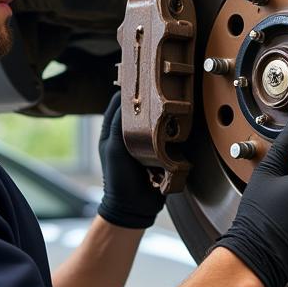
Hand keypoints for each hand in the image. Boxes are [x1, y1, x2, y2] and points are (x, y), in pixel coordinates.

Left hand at [96, 90, 165, 228]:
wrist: (134, 207)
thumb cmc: (118, 178)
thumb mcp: (114, 147)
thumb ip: (119, 123)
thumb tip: (126, 98)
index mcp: (111, 130)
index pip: (118, 101)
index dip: (128, 90)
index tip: (141, 79)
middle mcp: (127, 133)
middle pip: (138, 109)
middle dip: (148, 101)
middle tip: (160, 89)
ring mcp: (143, 142)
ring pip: (153, 120)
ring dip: (160, 115)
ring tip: (170, 104)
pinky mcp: (158, 151)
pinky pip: (165, 135)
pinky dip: (169, 130)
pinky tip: (176, 123)